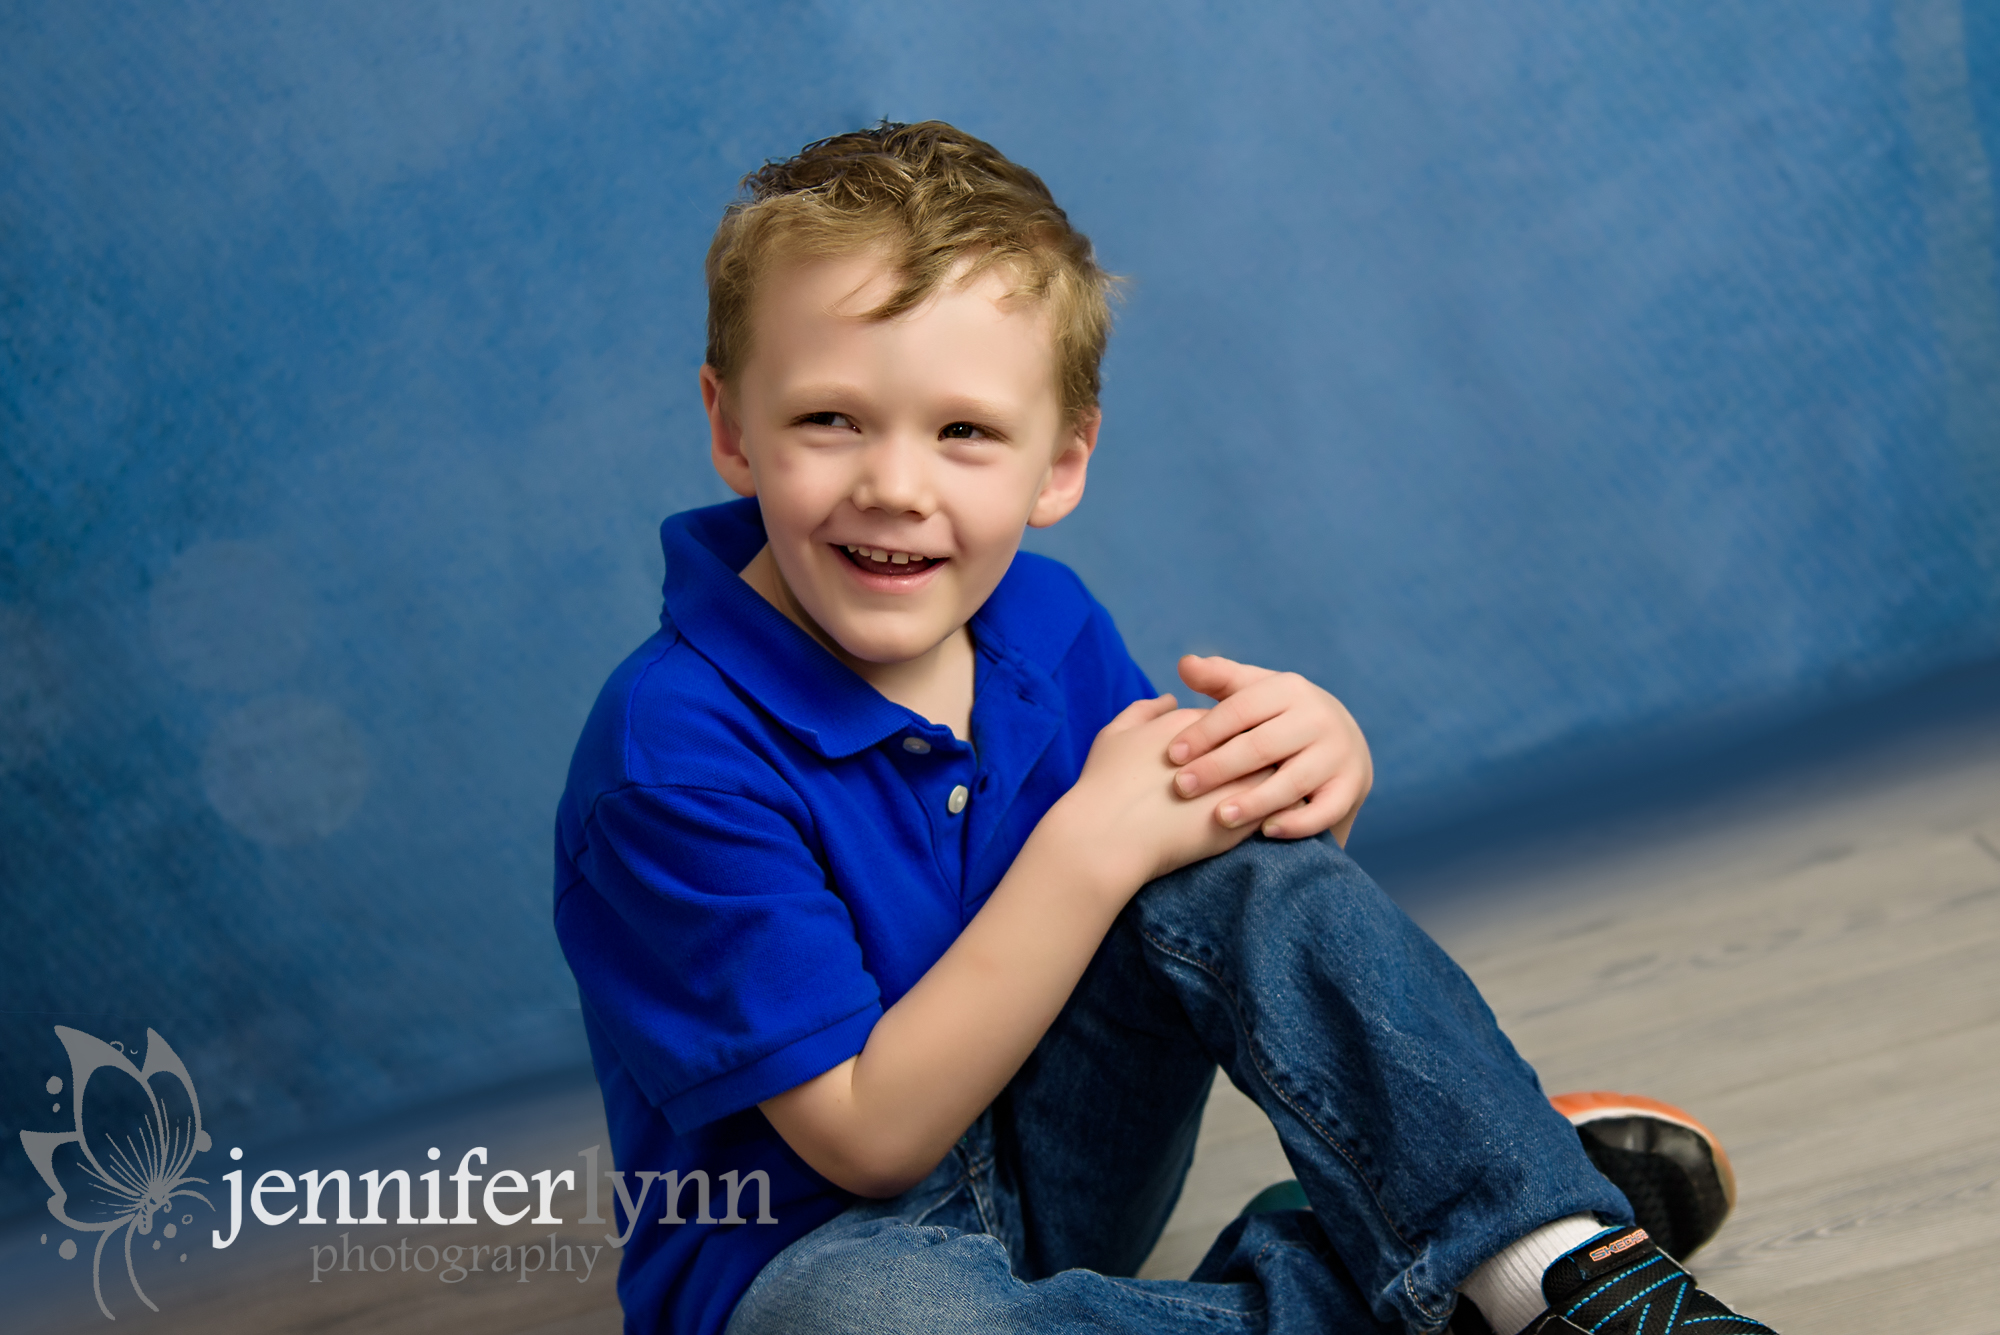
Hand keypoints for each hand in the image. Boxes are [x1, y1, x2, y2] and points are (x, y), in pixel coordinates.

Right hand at [1055, 694, 1268, 892]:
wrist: (1107, 838)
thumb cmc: (1104, 784)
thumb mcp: (1115, 733)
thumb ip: (1145, 710)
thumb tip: (1169, 698)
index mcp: (1195, 722)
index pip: (1233, 715)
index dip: (1231, 731)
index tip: (1224, 748)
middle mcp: (1222, 746)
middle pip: (1261, 738)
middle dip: (1260, 750)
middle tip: (1252, 767)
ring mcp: (1238, 782)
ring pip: (1274, 772)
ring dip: (1269, 779)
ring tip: (1256, 794)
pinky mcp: (1244, 818)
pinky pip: (1274, 807)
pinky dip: (1269, 809)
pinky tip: (1253, 818)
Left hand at [1165, 655, 1372, 843]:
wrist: (1342, 739)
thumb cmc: (1279, 716)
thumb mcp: (1254, 691)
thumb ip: (1219, 678)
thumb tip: (1184, 663)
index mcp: (1289, 689)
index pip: (1240, 709)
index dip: (1204, 732)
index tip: (1172, 755)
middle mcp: (1318, 718)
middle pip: (1262, 746)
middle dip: (1219, 768)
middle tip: (1182, 787)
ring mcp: (1338, 753)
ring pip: (1292, 781)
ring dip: (1254, 800)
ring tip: (1219, 816)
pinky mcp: (1351, 787)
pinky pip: (1324, 810)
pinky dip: (1297, 822)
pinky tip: (1266, 831)